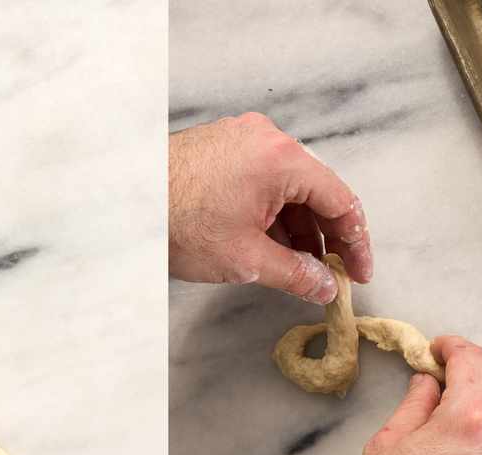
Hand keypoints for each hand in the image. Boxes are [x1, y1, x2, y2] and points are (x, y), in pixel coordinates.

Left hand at [168, 112, 372, 303]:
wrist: (123, 203)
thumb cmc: (177, 223)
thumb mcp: (246, 259)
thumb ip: (295, 274)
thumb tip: (324, 287)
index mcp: (281, 159)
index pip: (340, 201)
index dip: (355, 242)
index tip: (358, 272)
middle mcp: (267, 139)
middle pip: (316, 191)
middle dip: (327, 237)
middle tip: (333, 275)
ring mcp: (243, 140)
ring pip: (289, 187)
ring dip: (299, 228)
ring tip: (301, 269)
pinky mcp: (223, 148)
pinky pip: (264, 180)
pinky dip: (274, 213)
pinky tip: (273, 246)